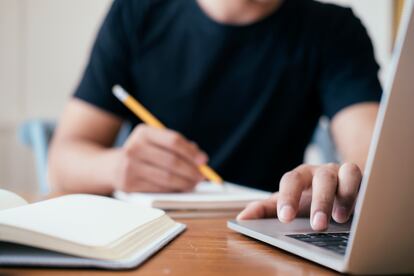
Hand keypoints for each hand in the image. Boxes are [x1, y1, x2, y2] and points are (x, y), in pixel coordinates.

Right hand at [113, 124, 207, 192]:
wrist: (112, 167)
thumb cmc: (143, 153)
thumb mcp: (155, 142)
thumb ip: (177, 146)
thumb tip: (200, 159)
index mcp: (143, 132)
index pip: (173, 141)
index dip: (191, 152)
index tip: (203, 160)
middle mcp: (134, 147)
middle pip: (172, 161)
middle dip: (191, 170)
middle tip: (201, 176)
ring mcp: (130, 167)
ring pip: (167, 177)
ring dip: (185, 183)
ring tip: (193, 184)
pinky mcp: (129, 185)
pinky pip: (158, 188)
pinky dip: (173, 190)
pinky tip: (180, 188)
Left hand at [237, 163, 361, 230]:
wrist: (335, 189)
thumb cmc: (308, 198)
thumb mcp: (287, 204)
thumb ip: (265, 210)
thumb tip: (241, 218)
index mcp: (300, 176)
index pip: (291, 181)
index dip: (288, 197)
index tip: (285, 217)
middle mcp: (321, 171)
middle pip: (320, 178)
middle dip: (319, 201)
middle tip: (316, 224)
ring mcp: (342, 172)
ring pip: (346, 173)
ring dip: (344, 195)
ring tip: (339, 218)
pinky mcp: (361, 178)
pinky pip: (364, 178)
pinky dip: (362, 191)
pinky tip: (360, 209)